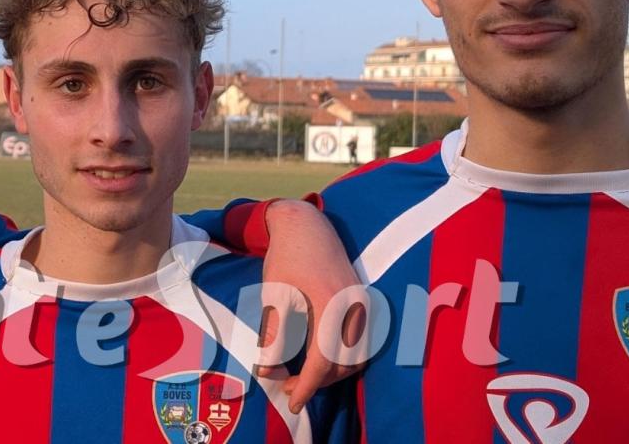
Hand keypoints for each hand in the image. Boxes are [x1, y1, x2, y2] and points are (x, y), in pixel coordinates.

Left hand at [257, 199, 365, 412]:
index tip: (292, 403)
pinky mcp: (361, 303)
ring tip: (302, 376)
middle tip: (288, 387)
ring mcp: (361, 305)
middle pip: (344, 364)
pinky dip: (343, 358)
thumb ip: (273, 334)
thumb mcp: (274, 295)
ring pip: (356, 356)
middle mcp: (353, 308)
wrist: (305, 226)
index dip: (307, 386)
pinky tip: (320, 358)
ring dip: (332, 372)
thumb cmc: (286, 258)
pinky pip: (360, 342)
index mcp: (331, 306)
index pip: (324, 360)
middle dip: (317, 382)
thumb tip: (266, 368)